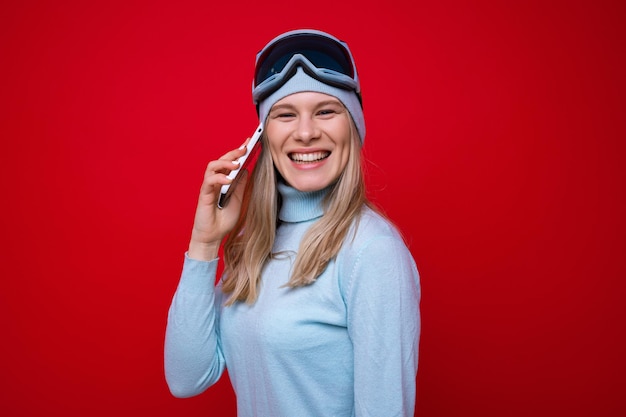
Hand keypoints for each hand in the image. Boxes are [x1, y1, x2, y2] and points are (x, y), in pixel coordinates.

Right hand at [188, 143, 249, 260]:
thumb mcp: (238, 200)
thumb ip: (241, 185)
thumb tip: (246, 170)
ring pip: (212, 166)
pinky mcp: (203, 195)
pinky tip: (229, 180)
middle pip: (221, 160)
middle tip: (245, 147)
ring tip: (237, 163)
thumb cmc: (223, 220)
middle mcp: (215, 181)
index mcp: (224, 182)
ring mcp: (208, 187)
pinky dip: (220, 178)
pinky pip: (209, 181)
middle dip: (233, 152)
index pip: (230, 162)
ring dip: (225, 163)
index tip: (250, 141)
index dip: (238, 151)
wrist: (212, 237)